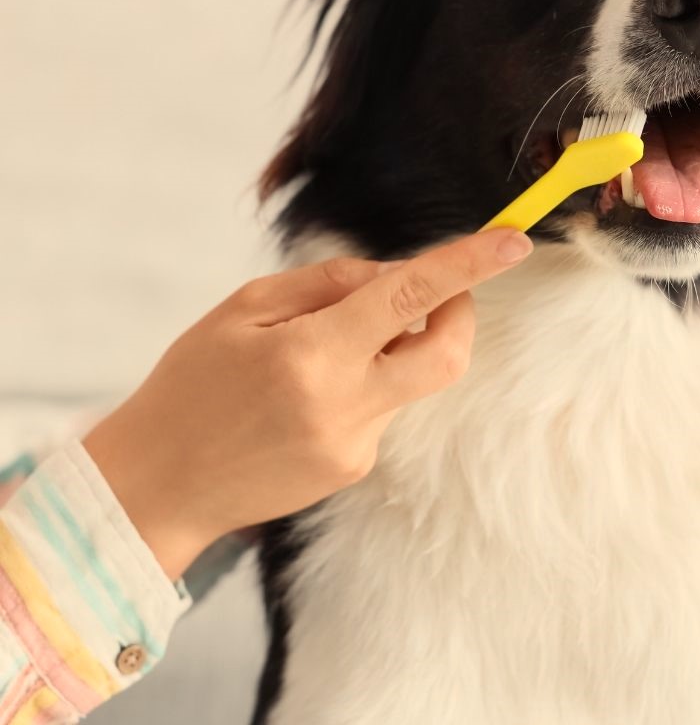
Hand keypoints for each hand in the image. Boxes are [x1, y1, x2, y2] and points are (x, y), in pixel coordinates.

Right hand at [82, 228, 532, 579]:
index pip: (411, 298)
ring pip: (409, 378)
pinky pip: (383, 408)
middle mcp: (345, 406)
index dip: (469, 267)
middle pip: (448, 355)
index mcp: (312, 356)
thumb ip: (327, 284)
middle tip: (430, 293)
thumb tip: (394, 276)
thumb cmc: (190, 385)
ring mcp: (355, 447)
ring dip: (390, 349)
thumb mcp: (244, 308)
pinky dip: (363, 383)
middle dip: (458, 314)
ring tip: (316, 353)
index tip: (513, 242)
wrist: (156, 487)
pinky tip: (305, 398)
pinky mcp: (354, 471)